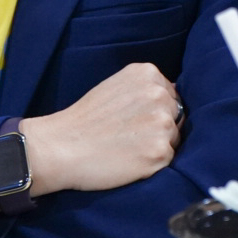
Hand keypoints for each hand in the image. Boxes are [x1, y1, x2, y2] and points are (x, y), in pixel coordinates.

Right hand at [19, 62, 180, 195]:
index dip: (153, 111)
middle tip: (128, 136)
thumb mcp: (115, 86)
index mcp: (147, 73)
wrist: (61, 146)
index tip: (133, 120)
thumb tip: (172, 98)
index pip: (170, 95)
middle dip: (158, 127)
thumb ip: (143, 88)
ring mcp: (161, 123)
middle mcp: (159, 94)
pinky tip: (129, 160)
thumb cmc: (85, 120)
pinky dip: (152, 164)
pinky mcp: (160, 152)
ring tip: (127, 148)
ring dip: (156, 146)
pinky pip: (168, 160)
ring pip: (174, 138)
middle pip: (175, 115)